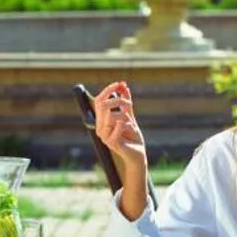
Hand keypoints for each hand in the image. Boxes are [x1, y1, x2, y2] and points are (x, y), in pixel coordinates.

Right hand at [95, 81, 148, 210]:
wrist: (137, 153)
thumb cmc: (132, 136)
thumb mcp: (130, 115)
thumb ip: (126, 101)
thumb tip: (123, 85)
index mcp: (101, 120)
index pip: (98, 101)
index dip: (108, 91)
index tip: (119, 83)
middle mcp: (100, 128)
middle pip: (102, 106)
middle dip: (118, 101)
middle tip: (129, 104)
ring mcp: (104, 136)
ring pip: (111, 116)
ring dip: (125, 115)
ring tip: (132, 122)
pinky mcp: (112, 143)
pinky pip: (117, 127)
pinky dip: (125, 124)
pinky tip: (130, 126)